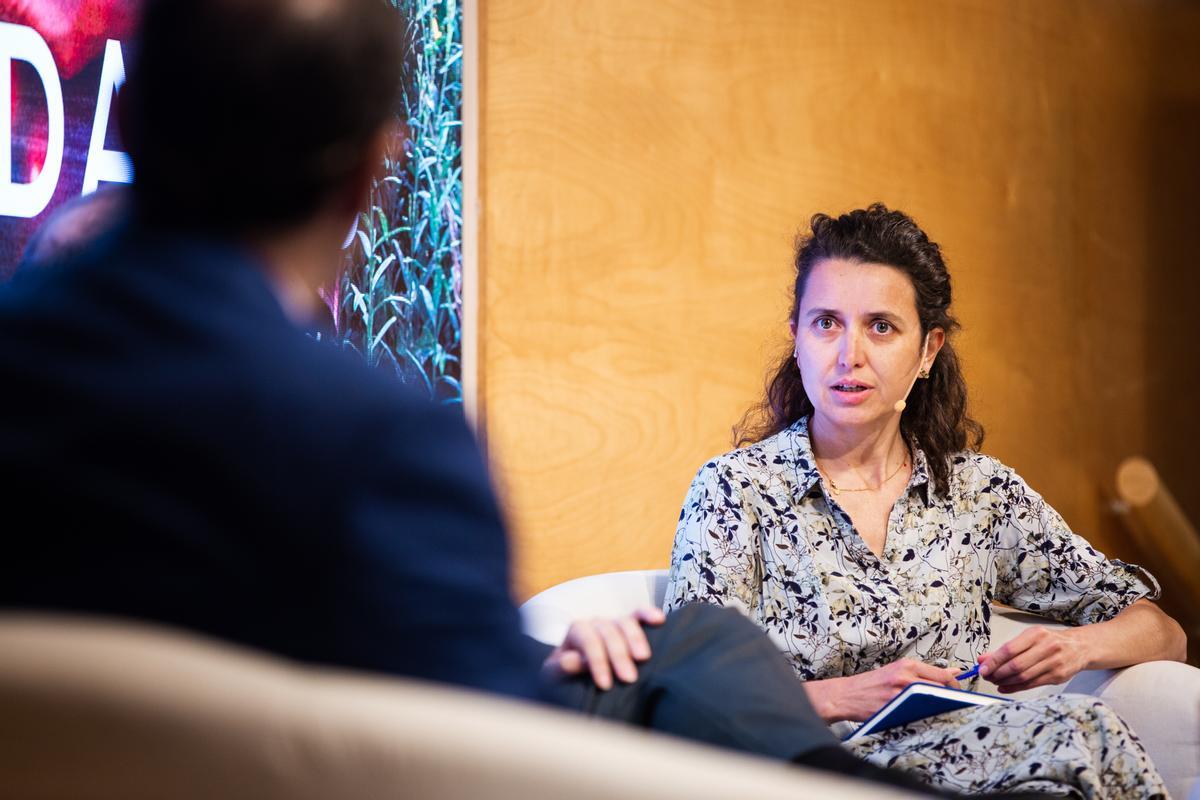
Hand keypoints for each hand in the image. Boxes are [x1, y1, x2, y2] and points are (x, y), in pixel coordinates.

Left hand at [541, 607, 665, 689]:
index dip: (597, 662)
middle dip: (619, 655)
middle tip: (629, 678)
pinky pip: (638, 616)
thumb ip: (562, 666)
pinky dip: (648, 615)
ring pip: (625, 622)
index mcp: (577, 631)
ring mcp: (613, 623)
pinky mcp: (629, 627)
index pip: (588, 641)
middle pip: (609, 632)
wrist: (571, 675)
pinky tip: (659, 619)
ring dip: (636, 639)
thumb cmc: (563, 675)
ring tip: (644, 657)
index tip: (605, 684)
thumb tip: (573, 660)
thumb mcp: (555, 674)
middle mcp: (596, 623)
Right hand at [805, 658, 959, 722]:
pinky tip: (920, 716)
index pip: (943, 675)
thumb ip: (923, 673)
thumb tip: (952, 671)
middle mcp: (904, 678)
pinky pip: (917, 714)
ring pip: (932, 702)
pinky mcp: (894, 710)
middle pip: (941, 689)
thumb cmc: (871, 684)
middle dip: (950, 697)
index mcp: (906, 666)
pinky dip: (923, 716)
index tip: (957, 692)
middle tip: (950, 703)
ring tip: (935, 709)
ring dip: (938, 707)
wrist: (846, 695)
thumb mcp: (896, 671)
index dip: (955, 686)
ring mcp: (899, 695)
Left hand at [979, 626, 1086, 693]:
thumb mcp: (1029, 638)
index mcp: (1036, 634)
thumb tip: (983, 659)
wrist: (1080, 647)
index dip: (994, 661)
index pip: (1009, 649)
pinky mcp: (1058, 676)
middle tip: (987, 677)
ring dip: (1005, 682)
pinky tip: (1005, 688)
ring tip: (995, 682)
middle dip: (997, 673)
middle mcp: (1046, 647)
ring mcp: (1054, 663)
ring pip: (1023, 677)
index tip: (982, 668)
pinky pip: (1032, 684)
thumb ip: (1006, 649)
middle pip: (1016, 665)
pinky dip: (1015, 688)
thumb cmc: (1051, 641)